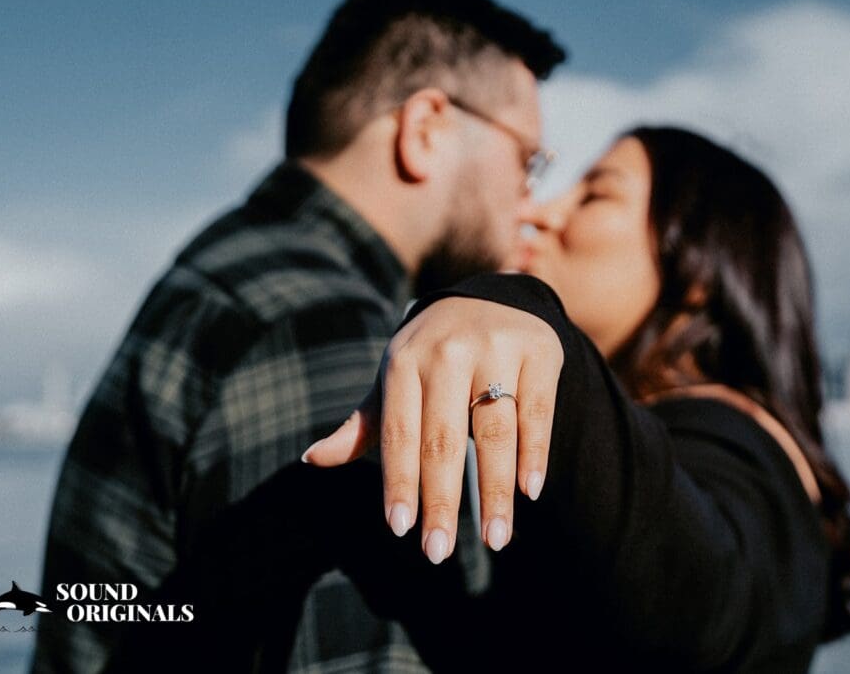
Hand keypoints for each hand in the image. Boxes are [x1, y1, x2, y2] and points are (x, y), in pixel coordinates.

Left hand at [302, 297, 562, 563]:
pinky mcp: (538, 352)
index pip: (399, 432)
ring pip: (496, 431)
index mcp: (404, 361)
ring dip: (496, 492)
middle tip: (438, 553)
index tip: (401, 529)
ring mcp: (496, 348)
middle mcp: (448, 352)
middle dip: (441, 501)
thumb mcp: (394, 381)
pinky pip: (537, 412)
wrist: (488, 297)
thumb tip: (311, 460)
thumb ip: (364, 425)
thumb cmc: (431, 356)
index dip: (399, 481)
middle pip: (444, 439)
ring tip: (496, 539)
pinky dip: (535, 454)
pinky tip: (530, 491)